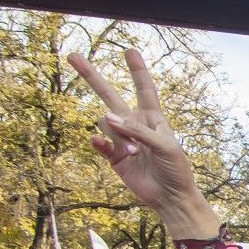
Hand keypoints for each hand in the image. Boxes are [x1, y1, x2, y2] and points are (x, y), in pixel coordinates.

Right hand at [66, 49, 216, 235]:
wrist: (171, 197)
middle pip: (110, 96)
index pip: (144, 89)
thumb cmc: (176, 170)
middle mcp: (135, 125)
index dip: (137, 71)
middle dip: (92, 77)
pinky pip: (100, 143)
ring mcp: (122, 140)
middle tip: (72, 56)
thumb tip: (107, 117)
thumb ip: (138, 130)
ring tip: (135, 153)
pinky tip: (100, 144)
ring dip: (118, 135)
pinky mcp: (113, 156)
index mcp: (153, 118)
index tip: (130, 51)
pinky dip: (101, 142)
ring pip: (106, 123)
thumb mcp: (165, 146)